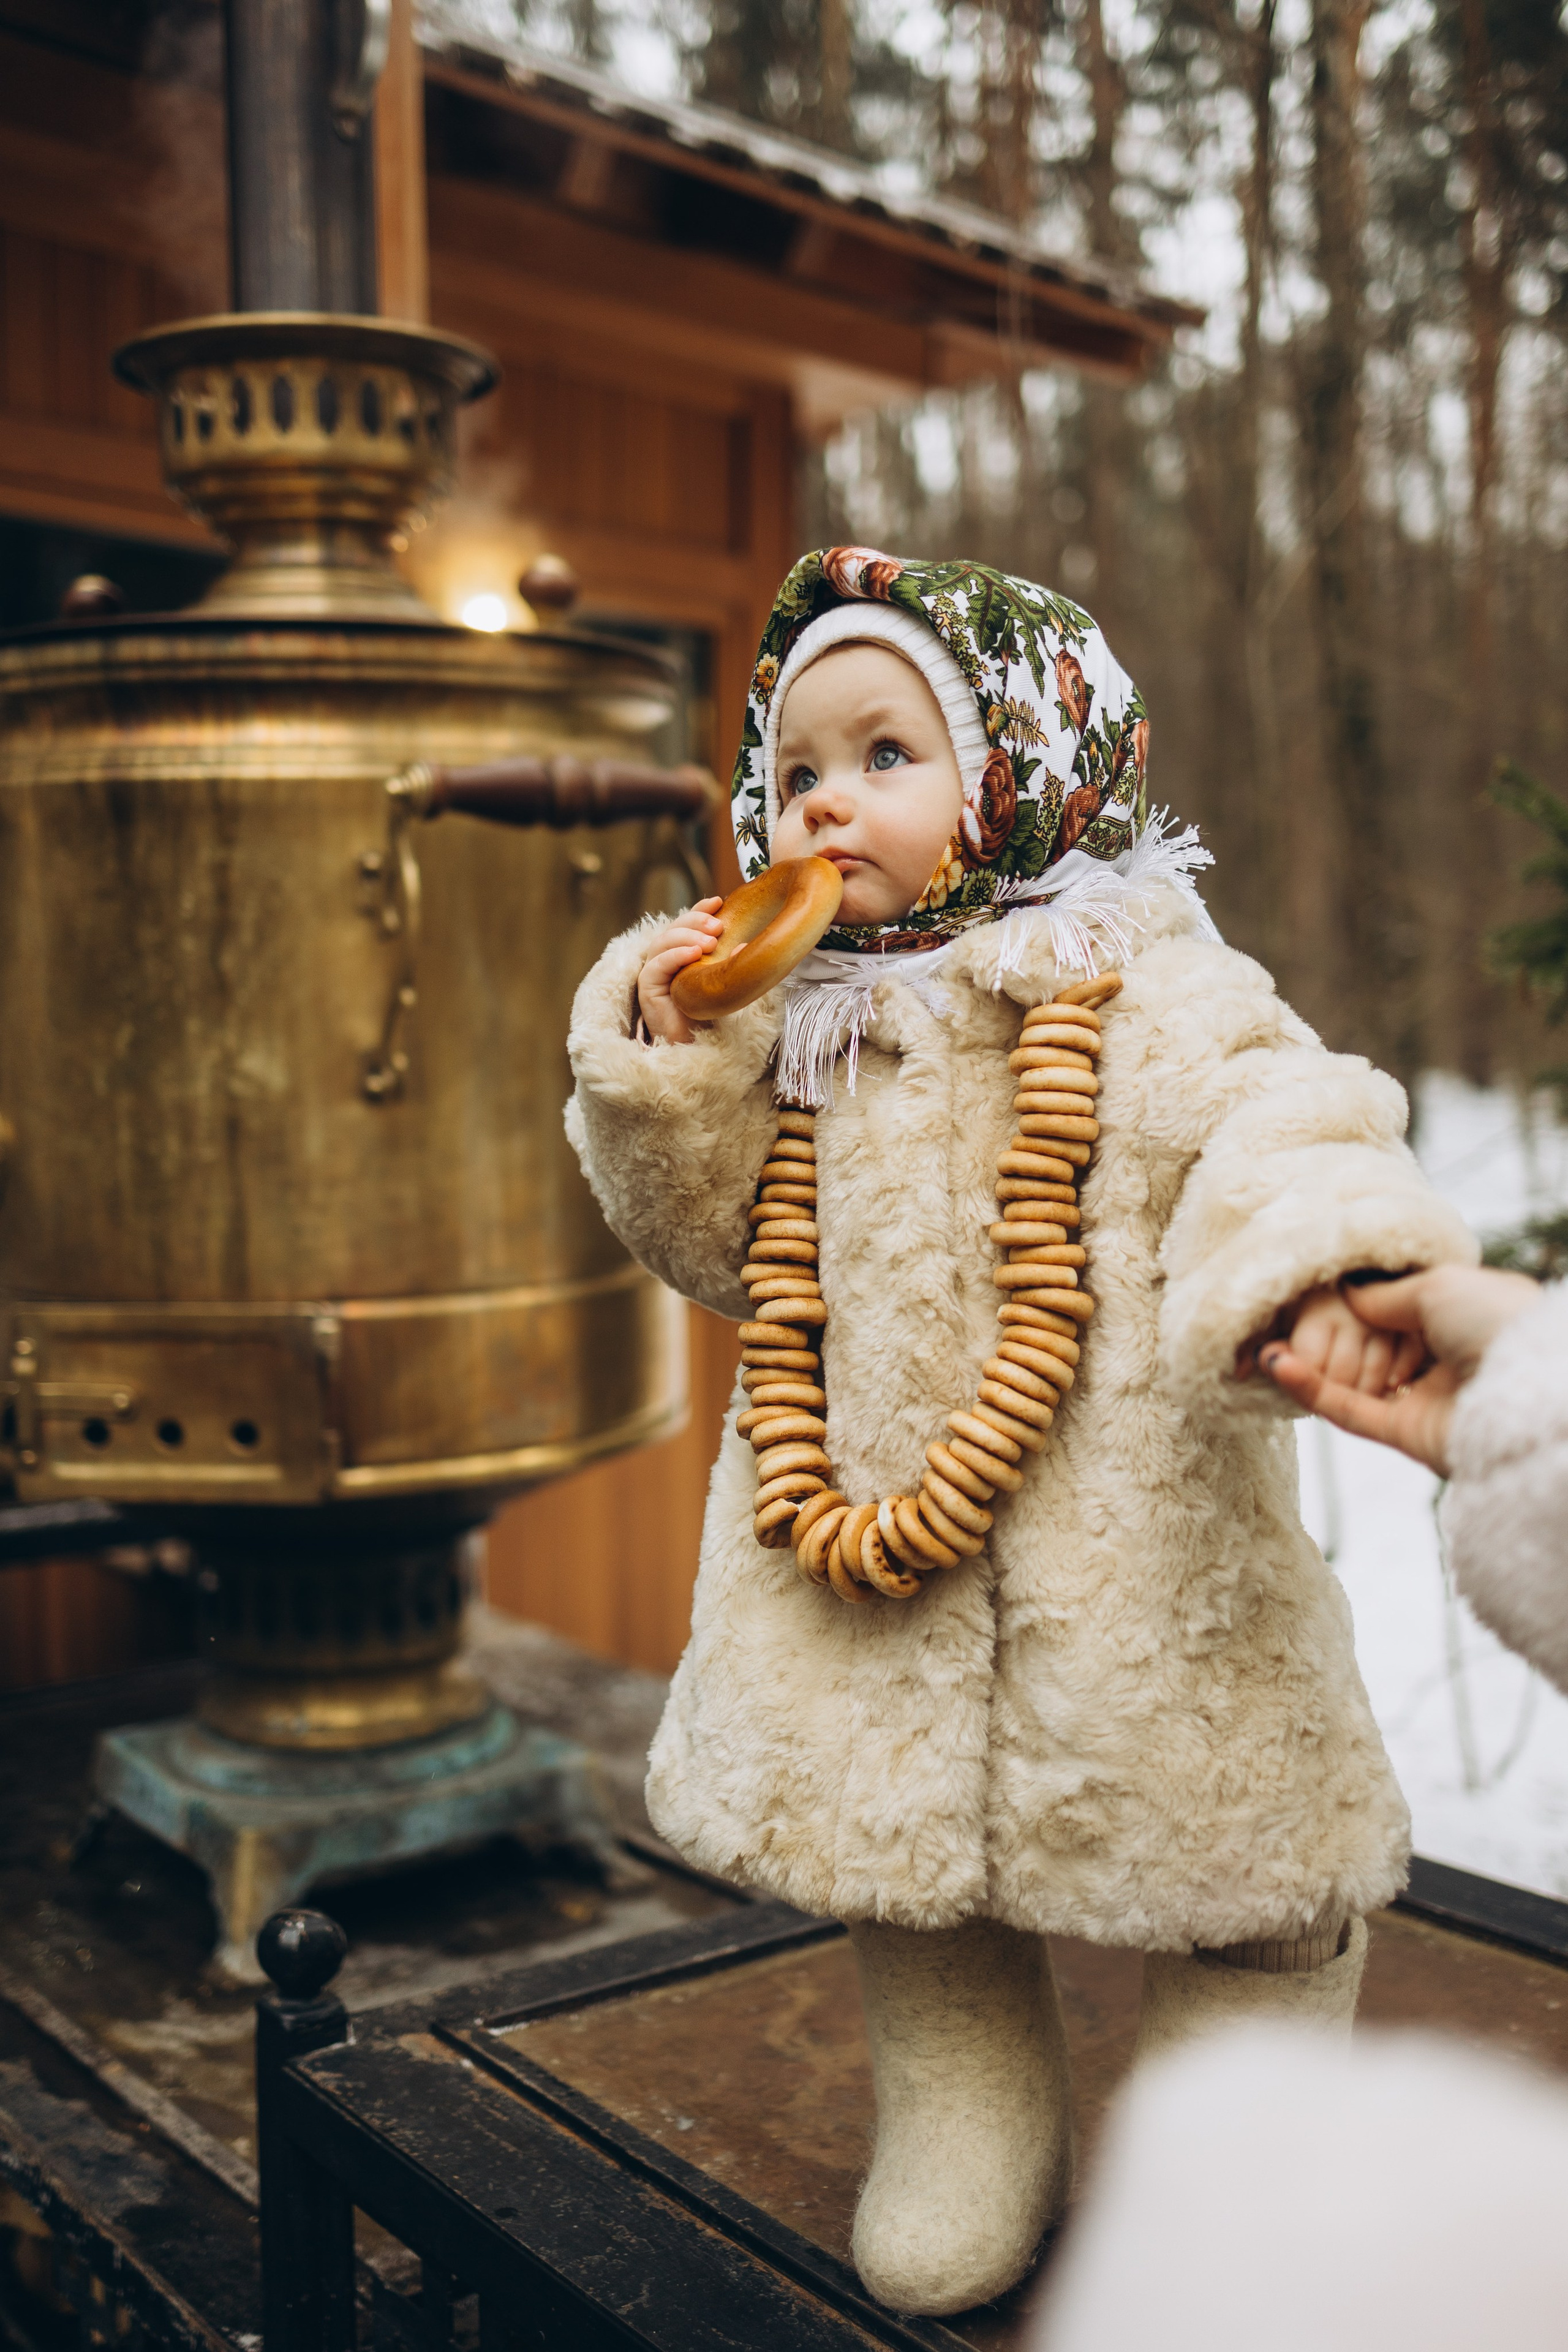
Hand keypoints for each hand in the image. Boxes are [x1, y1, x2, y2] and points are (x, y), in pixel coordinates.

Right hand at [635, 897, 724, 1043]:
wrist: (694, 1047)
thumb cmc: (708, 1016)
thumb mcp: (723, 985)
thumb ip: (731, 966)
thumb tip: (746, 945)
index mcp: (683, 954)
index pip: (688, 924)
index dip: (700, 910)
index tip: (719, 900)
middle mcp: (666, 959)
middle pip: (673, 929)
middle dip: (695, 921)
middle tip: (718, 925)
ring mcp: (654, 972)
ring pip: (662, 942)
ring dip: (686, 937)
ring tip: (710, 943)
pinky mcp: (647, 988)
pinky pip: (656, 966)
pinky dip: (674, 956)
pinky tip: (693, 954)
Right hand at [1257, 1266, 1538, 1475]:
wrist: (1526, 1389)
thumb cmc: (1496, 1320)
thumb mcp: (1436, 1286)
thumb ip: (1384, 1295)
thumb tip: (1347, 1297)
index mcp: (1457, 1317)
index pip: (1390, 1309)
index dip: (1349, 1302)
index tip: (1306, 1289)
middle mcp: (1439, 1358)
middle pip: (1367, 1348)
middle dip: (1321, 1336)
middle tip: (1274, 1319)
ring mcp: (1421, 1398)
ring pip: (1352, 1382)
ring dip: (1307, 1365)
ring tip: (1263, 1342)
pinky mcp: (1405, 1435)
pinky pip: (1349, 1412)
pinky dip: (1310, 1390)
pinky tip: (1276, 1364)